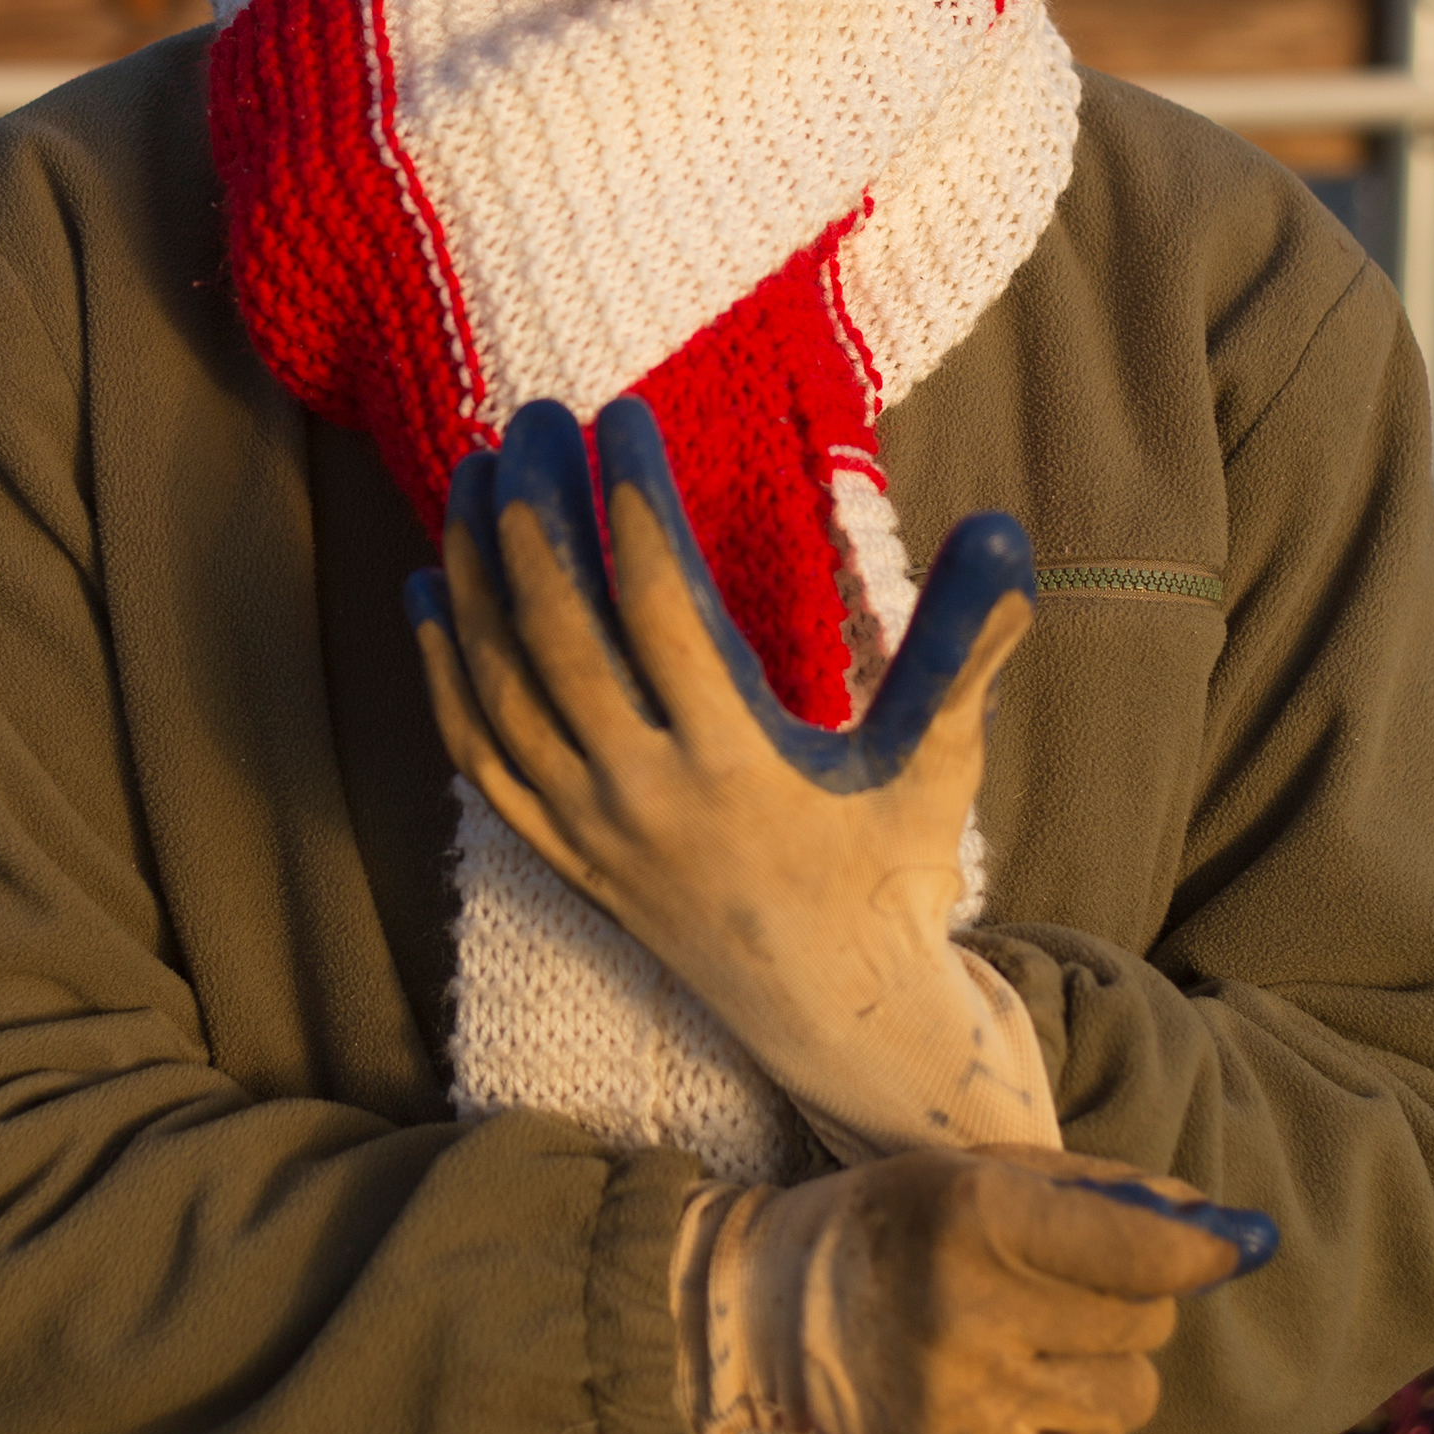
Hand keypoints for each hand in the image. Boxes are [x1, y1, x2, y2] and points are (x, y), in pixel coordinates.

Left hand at [408, 398, 1051, 1152]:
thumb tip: (1005, 531)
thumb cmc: (893, 875)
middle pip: (558, 630)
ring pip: (503, 685)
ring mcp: (592, 832)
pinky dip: (444, 669)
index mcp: (735, 763)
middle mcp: (645, 797)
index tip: (620, 414)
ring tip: (473, 474)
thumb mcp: (940, 761)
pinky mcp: (564, 856)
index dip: (631, 497)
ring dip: (478, 573)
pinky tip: (429, 591)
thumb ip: (965, 644)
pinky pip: (479, 755)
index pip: (657, 600)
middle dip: (534, 512)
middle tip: (530, 420)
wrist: (838, 1018)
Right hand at [675, 1142, 1277, 1433]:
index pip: (1143, 1252)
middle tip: (1069, 1291)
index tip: (1230, 1246)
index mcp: (977, 1219)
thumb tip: (1224, 1228)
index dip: (1202, 1250)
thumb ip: (1106, 1194)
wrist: (765, 1313)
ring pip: (1131, 1400)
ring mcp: (967, 1407)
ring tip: (1043, 1350)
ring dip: (1108, 1372)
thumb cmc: (891, 1223)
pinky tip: (1039, 1410)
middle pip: (1145, 1325)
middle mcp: (972, 1315)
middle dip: (1131, 1302)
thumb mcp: (982, 1171)